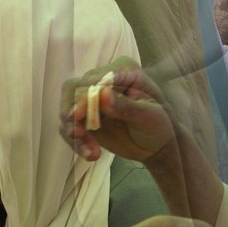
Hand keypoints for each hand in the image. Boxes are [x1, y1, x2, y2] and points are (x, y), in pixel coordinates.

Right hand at [60, 61, 176, 164]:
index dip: (83, 96)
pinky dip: (77, 143)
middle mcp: (102, 82)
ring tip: (91, 153)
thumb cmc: (159, 124)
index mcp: (122, 71)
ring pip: (68, 111)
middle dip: (72, 112)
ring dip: (74, 132)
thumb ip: (126, 106)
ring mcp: (91, 100)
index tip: (77, 115)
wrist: (157, 144)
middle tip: (77, 134)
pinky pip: (71, 128)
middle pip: (73, 90)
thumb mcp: (148, 116)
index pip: (94, 78)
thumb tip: (101, 94)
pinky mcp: (85, 119)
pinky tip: (91, 155)